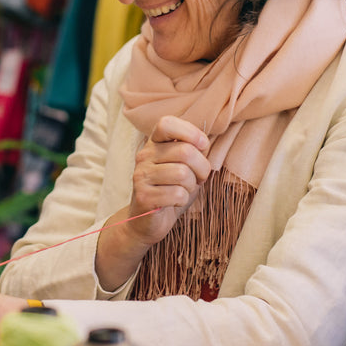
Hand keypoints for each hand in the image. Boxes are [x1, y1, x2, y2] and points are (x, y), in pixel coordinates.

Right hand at [124, 115, 212, 246]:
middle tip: (198, 178)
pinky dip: (183, 200)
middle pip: (185, 151)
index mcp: (154, 144)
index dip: (190, 132)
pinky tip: (174, 202)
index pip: (167, 123)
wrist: (147, 222)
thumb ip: (193, 152)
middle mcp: (144, 156)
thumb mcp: (184, 167)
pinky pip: (177, 194)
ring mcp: (141, 175)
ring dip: (191, 186)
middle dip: (201, 168)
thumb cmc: (170, 191)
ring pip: (182, 174)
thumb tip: (204, 143)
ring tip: (184, 190)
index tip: (202, 145)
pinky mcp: (143, 196)